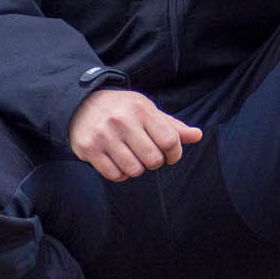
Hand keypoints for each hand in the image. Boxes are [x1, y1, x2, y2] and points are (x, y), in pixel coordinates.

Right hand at [68, 88, 203, 180]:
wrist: (81, 103)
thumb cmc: (123, 109)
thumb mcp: (148, 110)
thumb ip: (172, 126)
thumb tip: (197, 136)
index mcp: (141, 109)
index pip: (170, 141)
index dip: (175, 154)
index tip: (171, 155)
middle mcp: (122, 121)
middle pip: (153, 159)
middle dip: (155, 162)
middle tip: (149, 155)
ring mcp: (104, 135)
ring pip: (134, 170)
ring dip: (137, 168)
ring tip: (132, 157)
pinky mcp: (89, 149)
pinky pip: (115, 175)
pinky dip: (120, 173)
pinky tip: (118, 161)